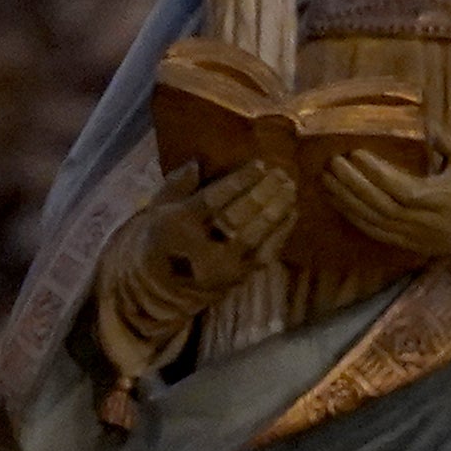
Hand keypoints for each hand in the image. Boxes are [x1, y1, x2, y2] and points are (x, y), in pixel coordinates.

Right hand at [98, 158, 296, 363]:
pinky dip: (282, 230)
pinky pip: (267, 251)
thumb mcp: (158, 208)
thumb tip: (196, 162)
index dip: (239, 181)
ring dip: (277, 208)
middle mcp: (202, 245)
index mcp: (178, 224)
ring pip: (256, 233)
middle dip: (262, 191)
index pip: (214, 198)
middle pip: (239, 214)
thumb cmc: (161, 238)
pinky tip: (292, 211)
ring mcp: (224, 264)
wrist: (159, 288)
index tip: (259, 164)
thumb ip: (177, 185)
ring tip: (290, 187)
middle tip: (281, 173)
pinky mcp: (240, 276)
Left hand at [323, 140, 450, 293]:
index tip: (354, 152)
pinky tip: (340, 203)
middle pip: (380, 206)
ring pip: (374, 222)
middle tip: (331, 162)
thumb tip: (416, 115)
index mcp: (442, 198)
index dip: (374, 172)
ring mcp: (417, 237)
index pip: (400, 187)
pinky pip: (377, 234)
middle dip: (352, 184)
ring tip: (326, 180)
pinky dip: (356, 219)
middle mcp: (426, 222)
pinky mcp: (413, 246)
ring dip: (347, 201)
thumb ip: (443, 137)